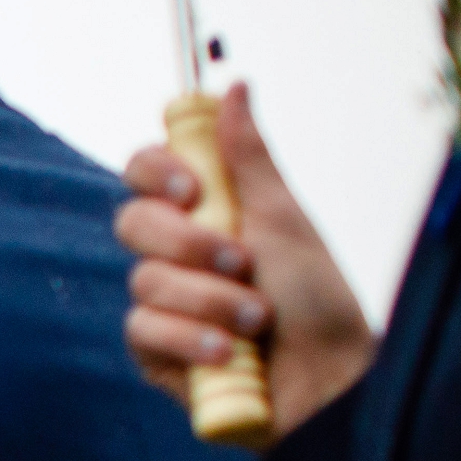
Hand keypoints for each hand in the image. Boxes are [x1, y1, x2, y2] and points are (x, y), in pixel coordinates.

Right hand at [117, 82, 374, 439]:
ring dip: (211, 301)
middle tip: (242, 262)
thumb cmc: (317, 298)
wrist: (327, 376)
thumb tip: (233, 84)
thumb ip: (247, 156)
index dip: (156, 172)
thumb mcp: (284, 217)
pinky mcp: (153, 353)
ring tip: (258, 322)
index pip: (145, 174)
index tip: (193, 188)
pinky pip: (143, 331)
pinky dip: (192, 339)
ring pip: (144, 282)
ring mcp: (161, 304)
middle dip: (189, 243)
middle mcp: (177, 255)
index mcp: (205, 214)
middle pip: (132, 223)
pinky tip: (228, 353)